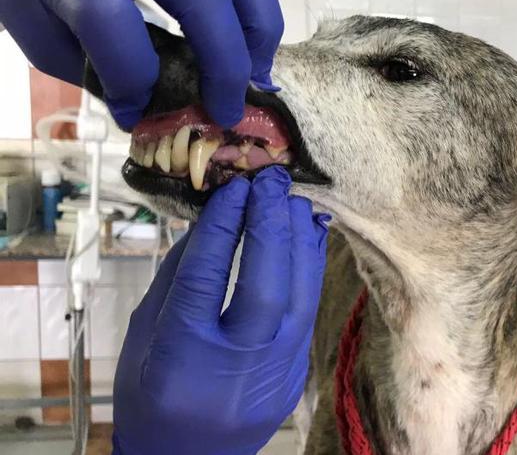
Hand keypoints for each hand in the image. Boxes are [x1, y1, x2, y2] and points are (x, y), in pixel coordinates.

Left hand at [0, 0, 282, 128]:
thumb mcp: (46, 35)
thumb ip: (99, 71)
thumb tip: (154, 107)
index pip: (114, 23)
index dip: (130, 80)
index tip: (135, 111)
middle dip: (225, 67)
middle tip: (226, 112)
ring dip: (259, 34)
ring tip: (255, 73)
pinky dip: (258, 8)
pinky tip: (251, 41)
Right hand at [112, 167, 328, 454]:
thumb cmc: (150, 397)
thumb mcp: (143, 337)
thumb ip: (176, 280)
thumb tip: (211, 222)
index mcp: (181, 357)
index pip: (208, 277)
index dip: (224, 225)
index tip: (235, 187)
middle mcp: (234, 366)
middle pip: (266, 286)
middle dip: (271, 225)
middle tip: (271, 182)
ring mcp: (274, 375)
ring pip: (300, 298)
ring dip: (300, 242)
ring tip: (294, 201)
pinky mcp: (296, 375)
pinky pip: (308, 313)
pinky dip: (309, 270)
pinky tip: (305, 238)